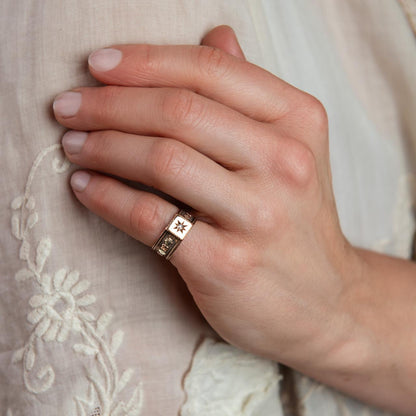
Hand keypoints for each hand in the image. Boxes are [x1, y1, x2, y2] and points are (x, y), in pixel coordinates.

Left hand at [53, 26, 360, 371]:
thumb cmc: (297, 223)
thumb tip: (216, 35)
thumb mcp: (292, 149)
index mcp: (298, 121)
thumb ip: (250, 94)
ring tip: (73, 143)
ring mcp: (258, 216)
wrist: (326, 302)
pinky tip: (85, 186)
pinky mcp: (227, 264)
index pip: (210, 70)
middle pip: (178, 111)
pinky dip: (107, 197)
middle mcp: (284, 163)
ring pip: (161, 159)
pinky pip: (150, 217)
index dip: (144, 61)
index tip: (97, 66)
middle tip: (69, 107)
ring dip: (102, 146)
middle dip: (109, 103)